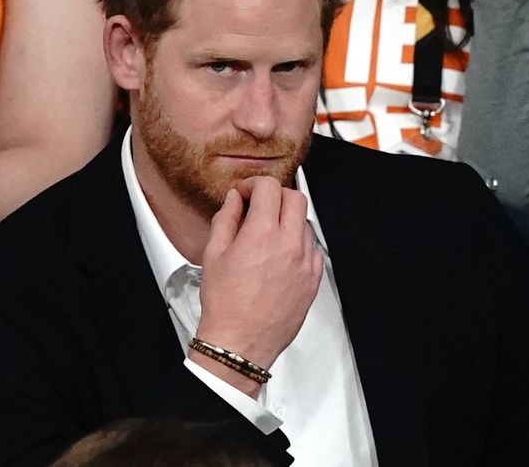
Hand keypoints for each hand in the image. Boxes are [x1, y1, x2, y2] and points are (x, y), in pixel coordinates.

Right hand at [193, 177, 322, 392]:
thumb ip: (226, 219)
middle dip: (275, 196)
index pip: (270, 187)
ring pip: (305, 223)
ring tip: (268, 235)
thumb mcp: (213, 254)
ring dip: (287, 220)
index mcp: (262, 234)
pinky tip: (282, 254)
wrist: (240, 343)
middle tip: (259, 207)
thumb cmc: (225, 305)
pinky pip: (314, 249)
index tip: (246, 194)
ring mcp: (306, 263)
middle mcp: (289, 245)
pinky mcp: (314, 280)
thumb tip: (234, 199)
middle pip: (295, 198)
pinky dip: (299, 243)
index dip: (254, 185)